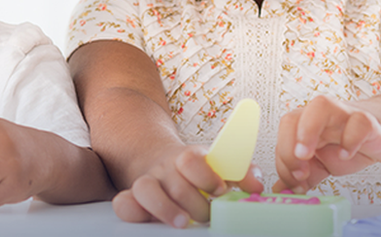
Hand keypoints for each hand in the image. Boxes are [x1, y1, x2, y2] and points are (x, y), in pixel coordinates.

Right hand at [112, 145, 263, 227]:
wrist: (162, 162)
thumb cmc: (197, 172)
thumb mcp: (219, 167)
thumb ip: (241, 174)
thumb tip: (257, 188)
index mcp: (189, 158)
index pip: (190, 160)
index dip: (205, 177)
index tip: (220, 191)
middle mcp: (165, 168)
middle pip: (175, 182)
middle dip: (195, 203)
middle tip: (207, 215)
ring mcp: (147, 182)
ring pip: (145, 188)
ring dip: (164, 208)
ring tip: (181, 222)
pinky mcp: (132, 198)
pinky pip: (123, 203)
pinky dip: (133, 211)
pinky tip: (148, 221)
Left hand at [273, 95, 380, 193]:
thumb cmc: (352, 141)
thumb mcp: (323, 163)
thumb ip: (303, 176)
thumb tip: (280, 191)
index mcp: (306, 123)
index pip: (283, 135)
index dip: (283, 158)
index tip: (294, 181)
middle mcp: (322, 115)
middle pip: (292, 118)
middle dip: (288, 146)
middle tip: (299, 172)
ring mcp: (346, 115)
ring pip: (321, 106)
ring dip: (308, 130)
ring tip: (309, 155)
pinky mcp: (370, 122)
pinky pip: (359, 122)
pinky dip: (350, 139)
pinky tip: (347, 155)